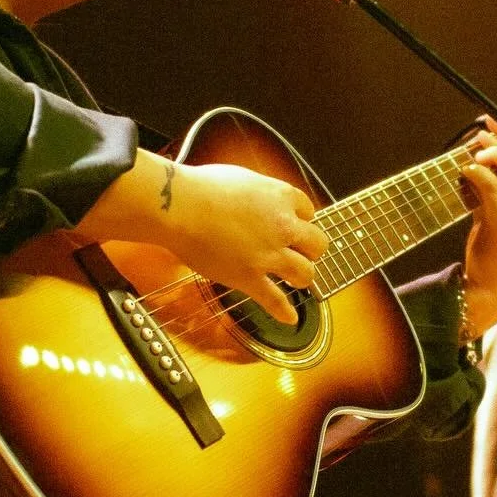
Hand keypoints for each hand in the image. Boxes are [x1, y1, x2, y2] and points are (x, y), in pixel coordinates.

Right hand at [85, 151, 326, 325]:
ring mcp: (268, 255)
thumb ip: (262, 193)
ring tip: (294, 278)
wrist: (179, 206)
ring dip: (302, 276)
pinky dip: (284, 311)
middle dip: (309, 249)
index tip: (293, 224)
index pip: (309, 211)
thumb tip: (263, 202)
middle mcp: (283, 226)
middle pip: (317, 244)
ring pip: (305, 273)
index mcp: (282, 197)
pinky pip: (274, 300)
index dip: (300, 219)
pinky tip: (290, 317)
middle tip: (299, 252)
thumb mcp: (244, 178)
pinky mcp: (249, 278)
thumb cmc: (202, 187)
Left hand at [460, 122, 496, 338]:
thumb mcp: (493, 220)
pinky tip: (466, 169)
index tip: (493, 124)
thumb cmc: (492, 257)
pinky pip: (494, 191)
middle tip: (484, 125)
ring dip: (496, 151)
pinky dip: (480, 175)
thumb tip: (474, 170)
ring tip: (476, 144)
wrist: (493, 293)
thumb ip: (488, 196)